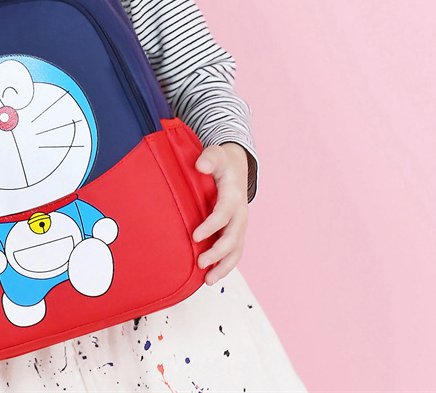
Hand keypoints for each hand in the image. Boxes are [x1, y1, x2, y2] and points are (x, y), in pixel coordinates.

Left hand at [192, 142, 248, 285]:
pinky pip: (234, 251)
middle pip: (233, 238)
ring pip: (236, 250)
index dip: (210, 226)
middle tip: (200, 263)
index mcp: (233, 195)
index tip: (195, 236)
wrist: (236, 166)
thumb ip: (209, 158)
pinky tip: (212, 275)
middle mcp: (240, 213)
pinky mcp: (236, 230)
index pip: (223, 214)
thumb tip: (200, 165)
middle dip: (218, 253)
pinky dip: (225, 265)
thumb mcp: (216, 154)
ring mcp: (240, 224)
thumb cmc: (222, 161)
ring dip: (224, 266)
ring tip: (208, 280)